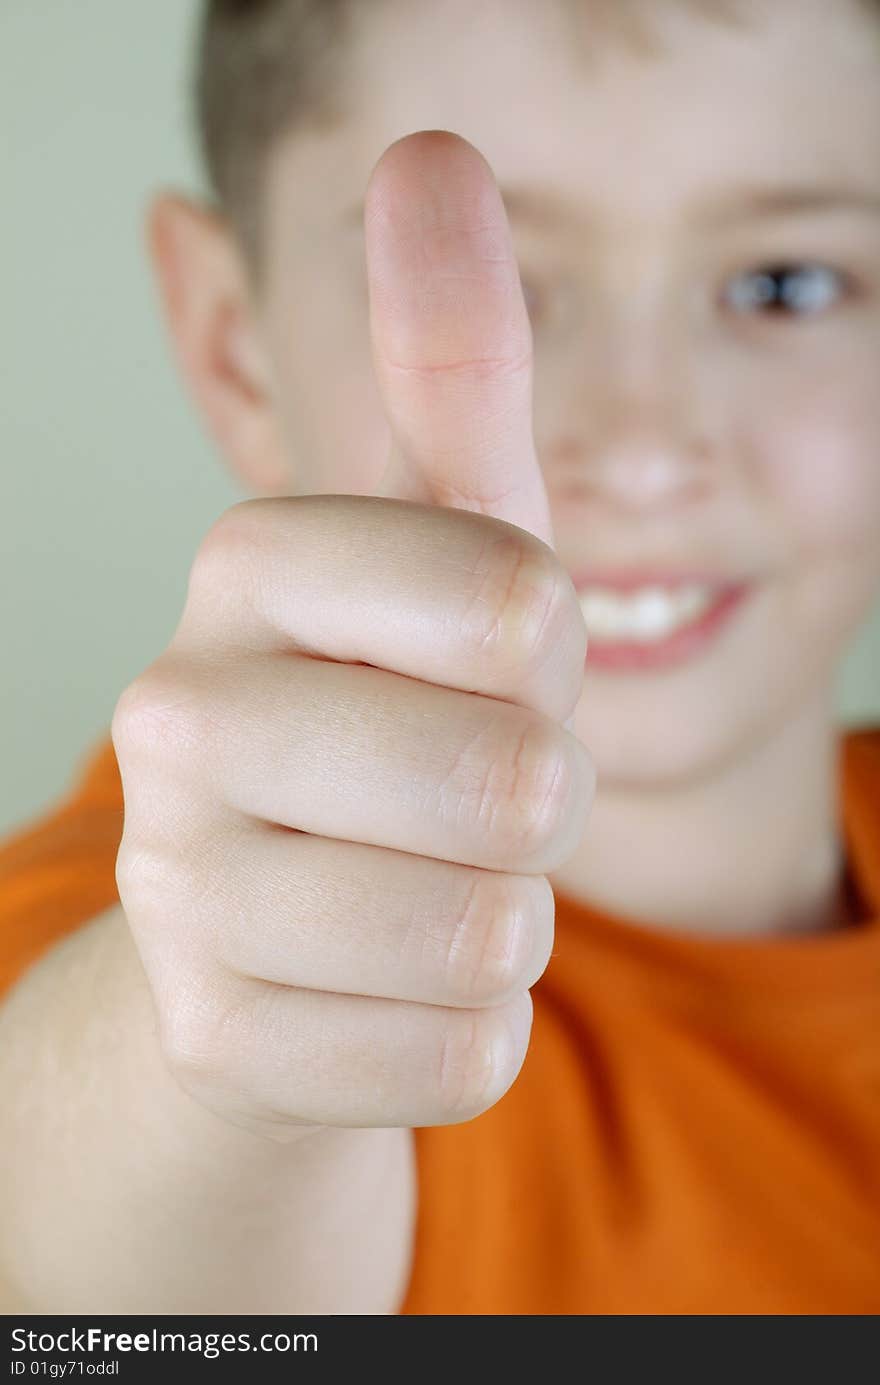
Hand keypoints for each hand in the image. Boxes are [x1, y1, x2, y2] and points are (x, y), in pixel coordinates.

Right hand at [111, 130, 593, 1139]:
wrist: (282, 917)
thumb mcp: (440, 537)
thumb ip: (449, 359)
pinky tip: (386, 983)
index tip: (484, 659)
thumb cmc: (391, 704)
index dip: (548, 651)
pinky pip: (454, 1054)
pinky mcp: (218, 1044)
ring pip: (480, 931)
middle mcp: (174, 721)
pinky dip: (466, 1026)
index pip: (513, 600)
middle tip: (466, 791)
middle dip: (535, 798)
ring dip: (506, 915)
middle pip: (507, 780)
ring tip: (428, 880)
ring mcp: (180, 897)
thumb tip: (433, 149)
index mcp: (243, 569)